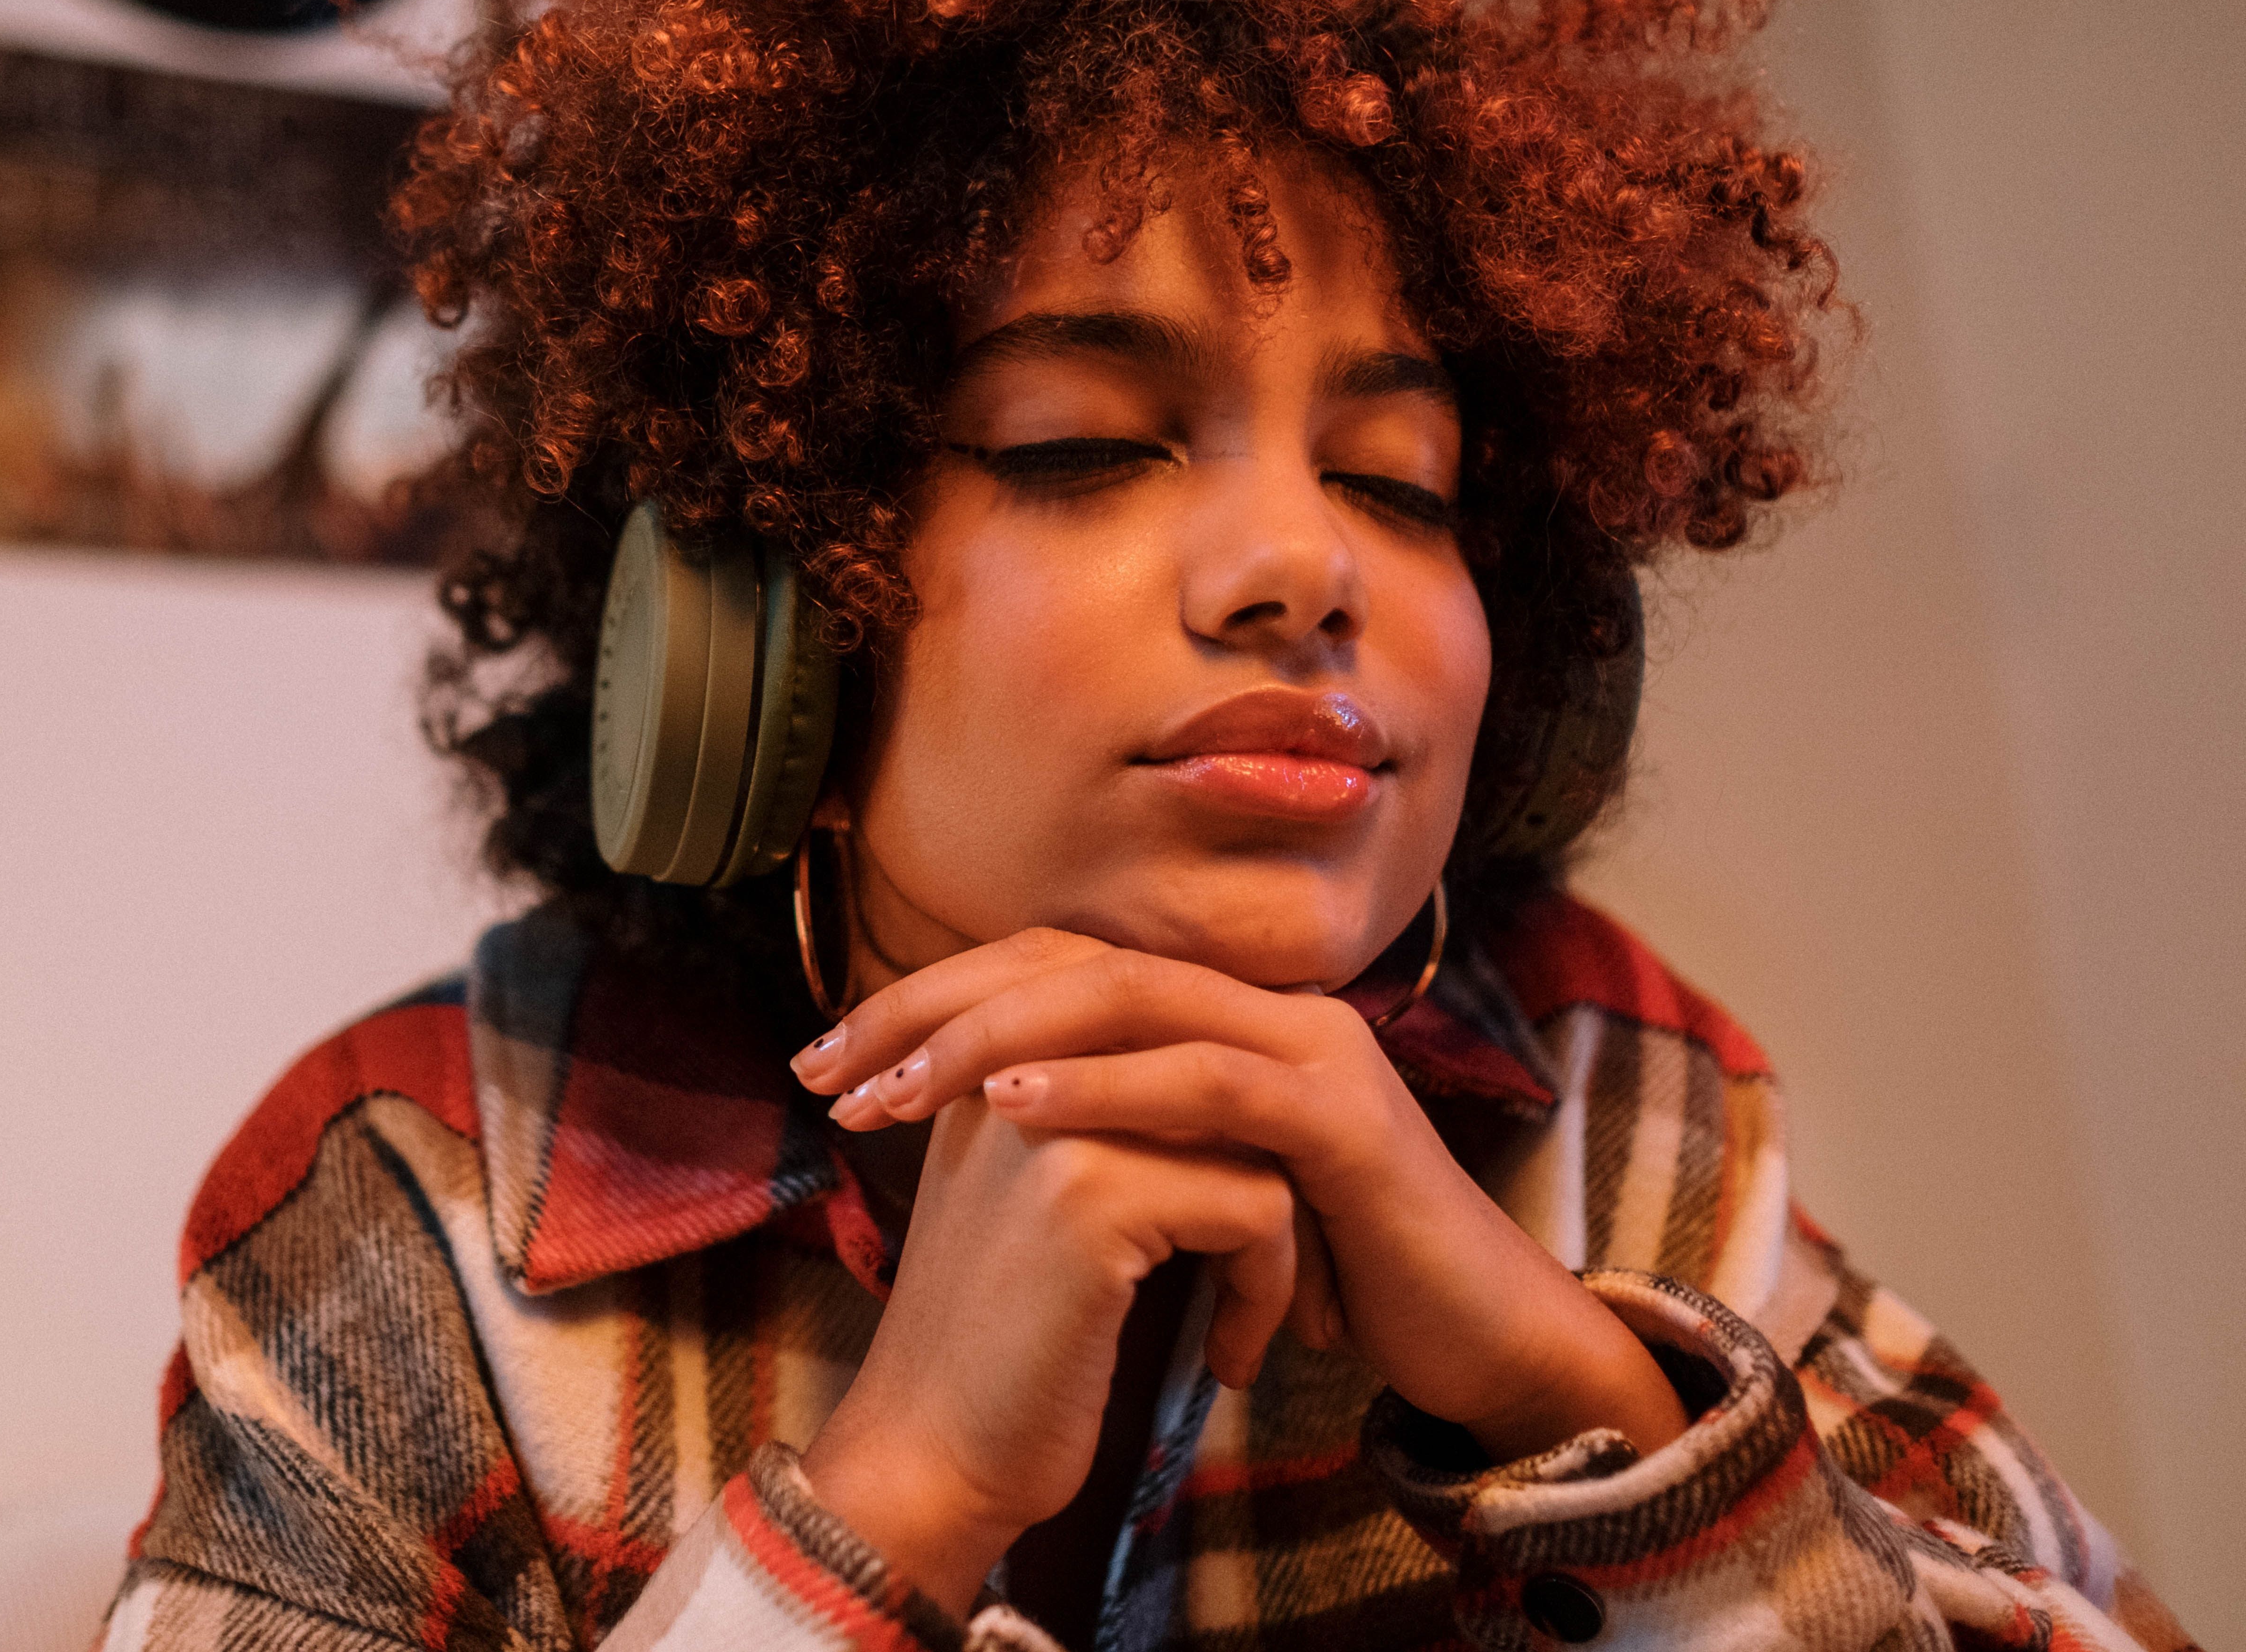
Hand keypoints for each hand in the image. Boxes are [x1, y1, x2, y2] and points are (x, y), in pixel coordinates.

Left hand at [794, 929, 1685, 1588]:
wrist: (1464, 1331)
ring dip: (992, 1041)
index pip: (1052, 963)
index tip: (827, 1053)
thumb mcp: (1190, 1180)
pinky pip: (1202, 1081)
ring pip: (1125, 999)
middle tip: (828, 1063)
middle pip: (1070, 960)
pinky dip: (1100, 1088)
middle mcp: (1261, 1004)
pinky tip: (1012, 1110)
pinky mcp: (1337, 1118)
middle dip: (934, 1008)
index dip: (933, 995)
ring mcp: (1307, 1046)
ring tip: (892, 1089)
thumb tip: (980, 1106)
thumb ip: (1115, 1127)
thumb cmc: (1321, 1264)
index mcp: (1218, 1010)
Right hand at [797, 1090, 1313, 1615]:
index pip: (1152, 1006)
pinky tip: (1226, 1356)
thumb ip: (1101, 1109)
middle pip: (1214, 1057)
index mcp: (997, 1049)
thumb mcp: (1036, 1192)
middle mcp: (1020, 1059)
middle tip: (1285, 1254)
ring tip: (1252, 1312)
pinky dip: (1266, 1288)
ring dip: (1281, 1237)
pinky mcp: (1093, 1195)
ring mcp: (1055, 1119)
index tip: (1246, 1213)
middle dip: (1273, 1159)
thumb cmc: (1000, 1341)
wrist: (931, 1454)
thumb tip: (1223, 1066)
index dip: (1225, 1106)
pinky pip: (1259, 1207)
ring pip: (1254, 1130)